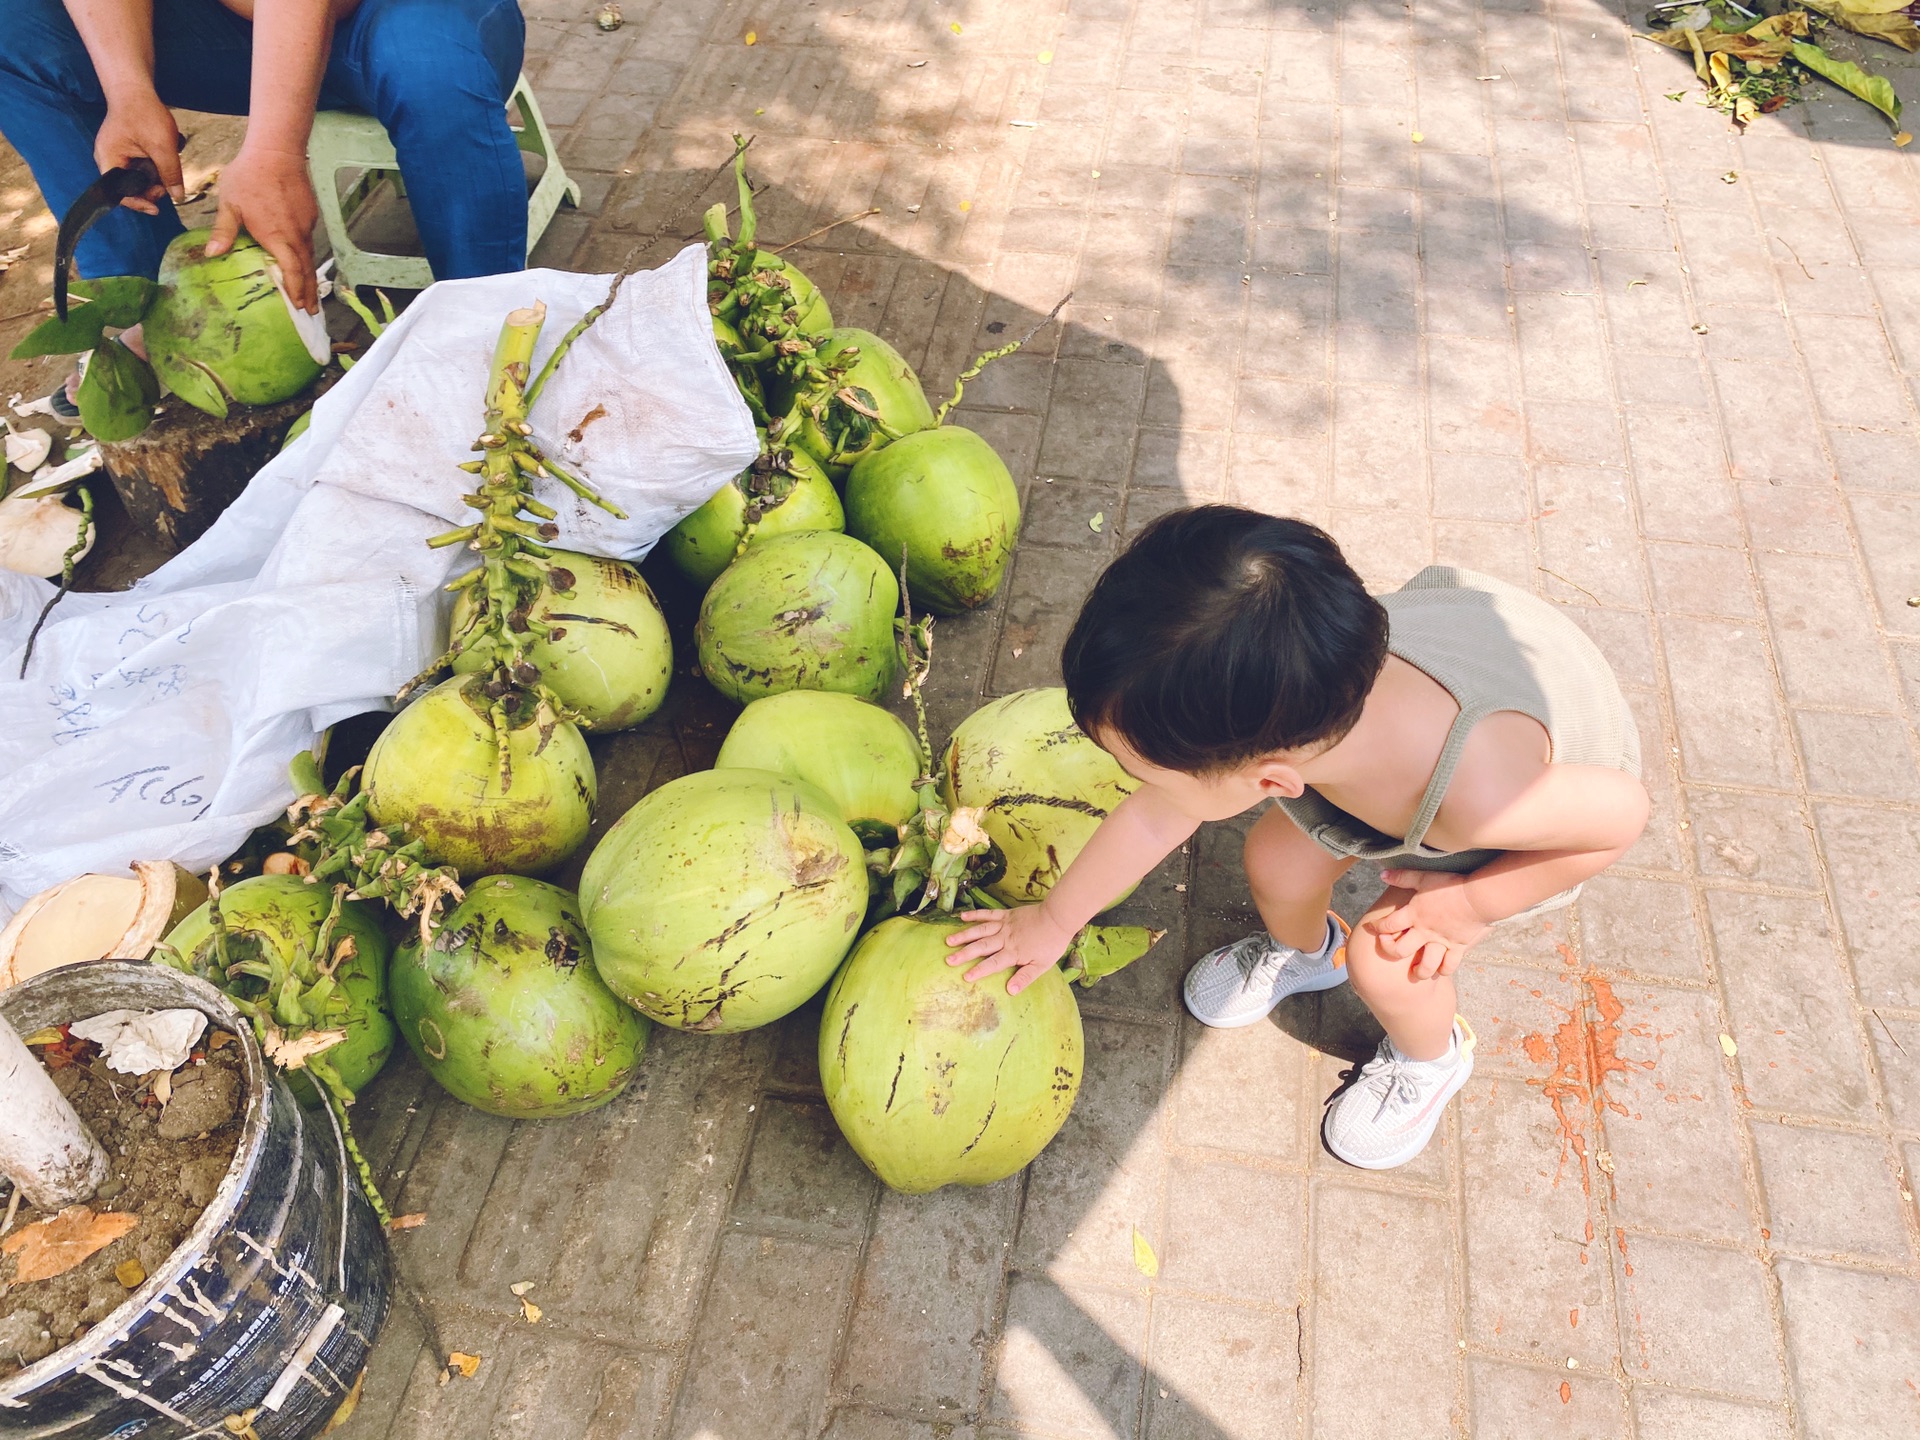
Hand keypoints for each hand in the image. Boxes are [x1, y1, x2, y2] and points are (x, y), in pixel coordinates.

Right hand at [93, 91, 184, 215]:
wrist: (135, 88)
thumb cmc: (144, 112)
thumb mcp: (162, 146)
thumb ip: (170, 173)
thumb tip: (178, 197)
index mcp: (109, 160)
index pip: (119, 193)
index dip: (138, 203)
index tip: (156, 208)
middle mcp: (109, 159)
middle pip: (129, 188)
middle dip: (149, 190)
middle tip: (168, 184)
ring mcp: (117, 154)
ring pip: (137, 178)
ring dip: (154, 178)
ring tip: (167, 166)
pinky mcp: (126, 150)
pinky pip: (140, 167)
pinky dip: (153, 167)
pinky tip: (163, 157)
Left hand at [208, 144, 319, 310]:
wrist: (277, 150)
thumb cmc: (249, 176)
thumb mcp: (230, 204)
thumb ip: (223, 231)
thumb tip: (211, 255)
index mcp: (277, 236)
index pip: (291, 271)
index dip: (295, 290)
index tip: (298, 307)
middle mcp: (296, 234)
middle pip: (306, 270)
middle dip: (309, 292)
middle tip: (311, 312)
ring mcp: (306, 224)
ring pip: (310, 256)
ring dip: (310, 277)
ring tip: (310, 293)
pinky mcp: (310, 214)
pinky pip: (310, 241)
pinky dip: (308, 257)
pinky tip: (303, 261)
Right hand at [944, 904, 1075, 994]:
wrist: (1057, 918)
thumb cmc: (1051, 944)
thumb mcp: (1042, 965)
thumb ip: (1025, 977)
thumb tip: (1010, 991)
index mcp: (1013, 952)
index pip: (993, 964)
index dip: (979, 970)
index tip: (965, 977)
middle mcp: (1005, 939)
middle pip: (982, 947)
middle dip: (964, 954)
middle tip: (949, 960)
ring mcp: (1004, 925)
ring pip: (981, 930)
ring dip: (964, 935)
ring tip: (949, 940)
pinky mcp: (1006, 914)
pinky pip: (988, 914)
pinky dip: (975, 915)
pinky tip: (962, 917)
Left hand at [1362, 870, 1493, 980]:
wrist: (1476, 897)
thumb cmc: (1450, 885)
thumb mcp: (1423, 877)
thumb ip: (1402, 877)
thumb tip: (1382, 874)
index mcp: (1414, 914)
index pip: (1388, 925)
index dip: (1377, 927)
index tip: (1372, 927)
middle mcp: (1424, 932)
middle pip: (1401, 950)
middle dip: (1392, 952)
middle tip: (1392, 949)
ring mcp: (1441, 942)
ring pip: (1426, 965)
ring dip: (1420, 971)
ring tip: (1416, 972)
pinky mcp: (1457, 947)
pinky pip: (1449, 965)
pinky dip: (1444, 970)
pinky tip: (1441, 970)